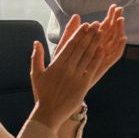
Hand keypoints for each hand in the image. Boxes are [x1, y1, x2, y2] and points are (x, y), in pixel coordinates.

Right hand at [28, 7, 126, 129]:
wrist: (49, 112)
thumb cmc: (42, 93)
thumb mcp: (36, 74)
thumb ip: (37, 57)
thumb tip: (36, 42)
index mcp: (56, 64)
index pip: (69, 45)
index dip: (78, 33)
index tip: (84, 25)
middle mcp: (67, 68)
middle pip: (80, 47)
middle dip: (89, 35)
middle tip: (96, 24)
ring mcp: (76, 76)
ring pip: (88, 56)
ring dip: (95, 43)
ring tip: (101, 33)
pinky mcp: (83, 85)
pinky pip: (92, 68)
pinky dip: (97, 58)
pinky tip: (102, 50)